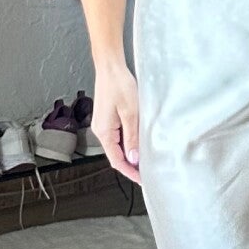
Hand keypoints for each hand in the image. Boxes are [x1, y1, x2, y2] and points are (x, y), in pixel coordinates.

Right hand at [93, 56, 140, 183]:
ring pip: (118, 146)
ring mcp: (104, 125)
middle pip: (116, 155)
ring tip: (146, 158)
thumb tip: (133, 158)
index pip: (117, 161)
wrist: (110, 68)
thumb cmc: (118, 85)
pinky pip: (118, 136)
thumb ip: (132, 137)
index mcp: (104, 132)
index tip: (142, 180)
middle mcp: (101, 130)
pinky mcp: (108, 119)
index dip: (130, 172)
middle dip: (131, 165)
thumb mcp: (130, 113)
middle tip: (148, 171)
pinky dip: (128, 143)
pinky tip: (138, 142)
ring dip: (130, 154)